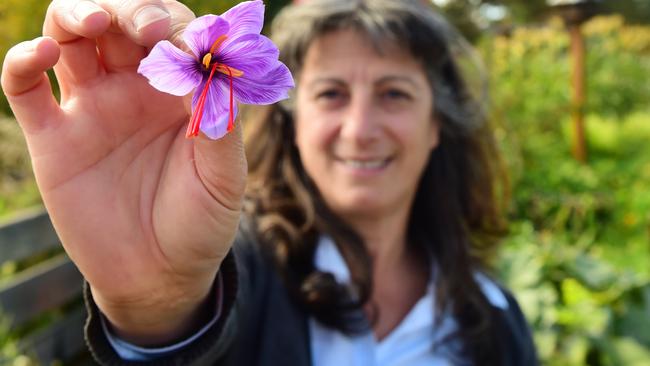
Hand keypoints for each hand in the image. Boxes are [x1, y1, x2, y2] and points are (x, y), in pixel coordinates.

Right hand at [1, 0, 245, 344]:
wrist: (159, 275)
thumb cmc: (200, 222)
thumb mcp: (223, 177)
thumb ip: (220, 125)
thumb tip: (215, 69)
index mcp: (180, 91)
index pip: (175, 33)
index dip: (180, 29)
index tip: (190, 48)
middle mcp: (134, 89)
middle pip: (120, 21)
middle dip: (131, 10)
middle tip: (148, 29)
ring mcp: (91, 108)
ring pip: (70, 37)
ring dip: (78, 14)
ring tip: (95, 21)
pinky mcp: (53, 137)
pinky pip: (23, 87)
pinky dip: (21, 61)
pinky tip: (39, 55)